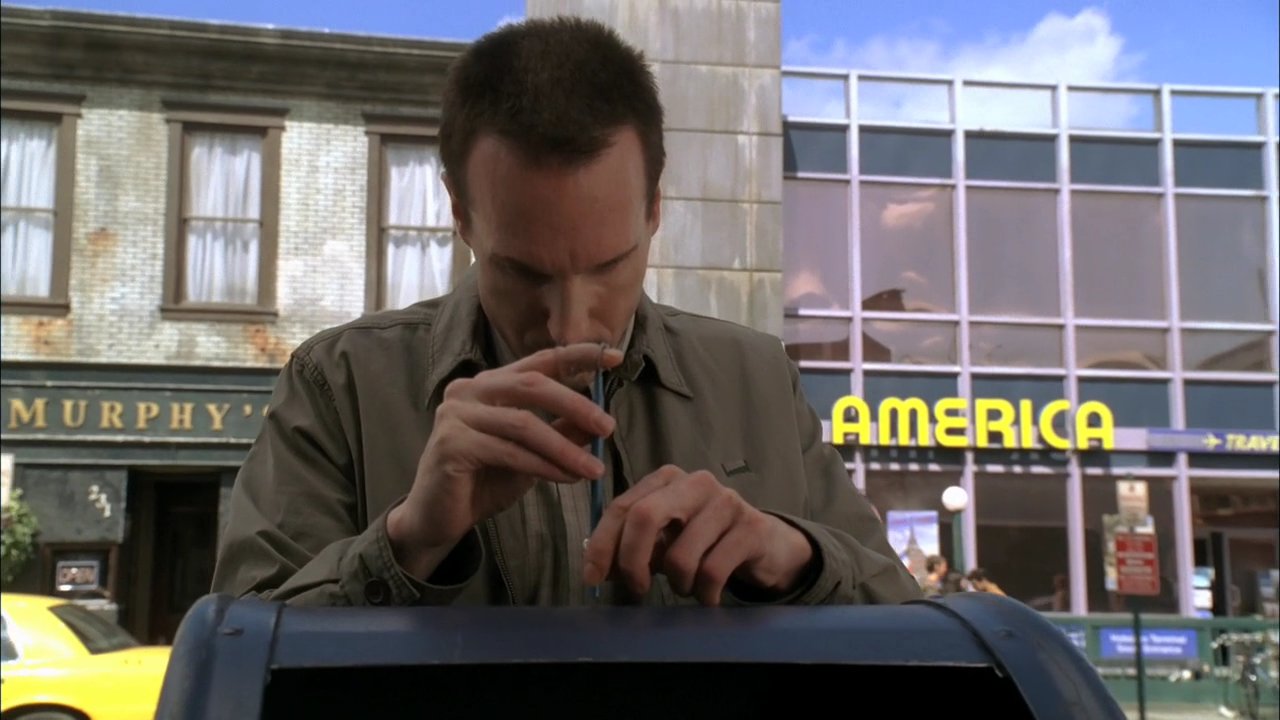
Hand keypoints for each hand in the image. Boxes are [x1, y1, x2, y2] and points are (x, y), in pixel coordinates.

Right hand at [388, 343, 622, 577]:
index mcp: (489, 384)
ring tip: (594, 469)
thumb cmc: (484, 481)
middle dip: (576, 405)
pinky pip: (509, 451)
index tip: (616, 357)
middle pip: (532, 385)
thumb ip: (560, 433)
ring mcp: (455, 414)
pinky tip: (566, 479)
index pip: (539, 360)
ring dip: (565, 447)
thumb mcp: (532, 454)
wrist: (438, 519)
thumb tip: (599, 422)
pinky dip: (543, 465)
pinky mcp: (450, 443)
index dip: (578, 355)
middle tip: (608, 428)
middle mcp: (469, 389)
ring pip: (524, 423)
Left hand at [582, 465, 814, 605]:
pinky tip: (708, 596)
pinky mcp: (751, 528)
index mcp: (666, 479)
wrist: (765, 545)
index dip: (602, 545)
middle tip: (636, 590)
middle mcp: (695, 482)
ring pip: (680, 556)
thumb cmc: (706, 542)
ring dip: (677, 584)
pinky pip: (712, 573)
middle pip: (644, 517)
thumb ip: (631, 549)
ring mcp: (726, 502)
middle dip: (631, 561)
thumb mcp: (664, 542)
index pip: (622, 507)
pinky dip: (704, 595)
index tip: (592, 578)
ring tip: (687, 586)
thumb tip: (595, 569)